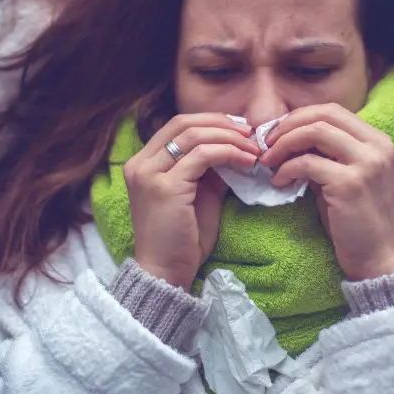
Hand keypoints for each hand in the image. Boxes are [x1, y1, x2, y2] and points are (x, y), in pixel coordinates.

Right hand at [123, 113, 261, 290]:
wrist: (166, 271)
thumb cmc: (182, 238)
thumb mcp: (198, 194)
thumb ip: (209, 169)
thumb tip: (236, 148)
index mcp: (143, 162)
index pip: (177, 125)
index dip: (211, 121)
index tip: (240, 129)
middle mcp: (140, 163)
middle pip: (183, 122)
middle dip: (222, 124)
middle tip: (250, 133)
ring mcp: (149, 174)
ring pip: (194, 135)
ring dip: (230, 138)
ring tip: (253, 149)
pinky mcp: (165, 186)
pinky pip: (202, 156)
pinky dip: (229, 153)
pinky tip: (247, 162)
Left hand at [259, 103, 393, 280]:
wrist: (381, 260)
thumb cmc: (359, 222)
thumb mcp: (346, 179)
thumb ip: (326, 156)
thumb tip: (290, 141)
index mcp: (378, 141)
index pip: (333, 111)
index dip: (300, 117)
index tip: (278, 133)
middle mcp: (377, 146)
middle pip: (323, 114)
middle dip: (288, 125)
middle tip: (267, 143)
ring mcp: (366, 163)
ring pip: (315, 132)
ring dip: (284, 144)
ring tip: (269, 162)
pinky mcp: (350, 184)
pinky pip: (307, 163)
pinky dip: (286, 169)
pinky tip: (279, 183)